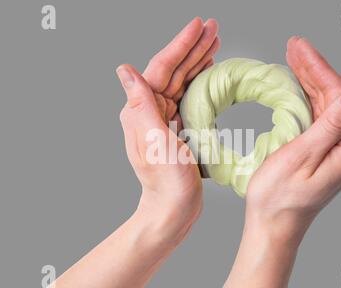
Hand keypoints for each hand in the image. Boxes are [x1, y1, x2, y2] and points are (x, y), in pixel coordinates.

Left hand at [117, 17, 219, 241]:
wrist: (173, 207)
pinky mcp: (175, 128)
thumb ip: (140, 105)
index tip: (198, 26)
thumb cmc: (167, 181)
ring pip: (182, 82)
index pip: (162, 68)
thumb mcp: (154, 141)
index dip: (181, 45)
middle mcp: (149, 111)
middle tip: (213, 28)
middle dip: (193, 48)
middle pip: (173, 71)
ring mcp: (163, 119)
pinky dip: (199, 82)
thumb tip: (124, 70)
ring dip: (197, 62)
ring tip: (214, 44)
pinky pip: (187, 97)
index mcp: (142, 110)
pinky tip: (208, 73)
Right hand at [246, 37, 340, 244]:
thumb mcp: (302, 157)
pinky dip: (307, 98)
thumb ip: (332, 125)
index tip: (298, 47)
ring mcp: (338, 150)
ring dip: (309, 80)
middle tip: (293, 46)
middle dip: (312, 69)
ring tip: (293, 58)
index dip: (318, 68)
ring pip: (326, 104)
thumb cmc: (279, 197)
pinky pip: (318, 117)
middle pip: (334, 97)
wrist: (273, 225)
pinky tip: (297, 85)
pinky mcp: (325, 152)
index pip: (339, 95)